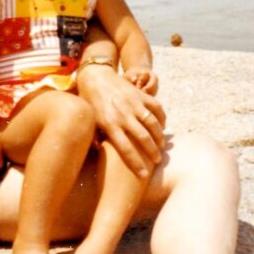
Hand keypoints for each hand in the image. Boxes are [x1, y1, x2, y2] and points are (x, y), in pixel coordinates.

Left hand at [77, 64, 164, 178]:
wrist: (95, 77)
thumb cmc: (91, 103)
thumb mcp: (91, 123)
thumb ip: (96, 139)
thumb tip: (102, 156)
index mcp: (109, 125)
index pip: (125, 149)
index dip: (136, 164)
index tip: (144, 175)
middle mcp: (123, 115)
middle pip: (143, 138)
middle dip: (152, 152)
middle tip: (158, 160)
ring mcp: (133, 103)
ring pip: (152, 123)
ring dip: (160, 136)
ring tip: (162, 146)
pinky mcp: (140, 94)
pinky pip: (156, 107)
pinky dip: (162, 118)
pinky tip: (163, 126)